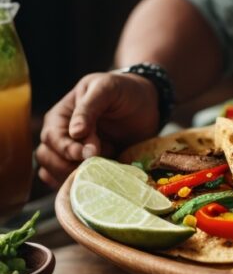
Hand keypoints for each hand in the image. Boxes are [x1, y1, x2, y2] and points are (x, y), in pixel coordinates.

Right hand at [36, 72, 159, 187]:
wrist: (144, 104)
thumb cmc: (123, 91)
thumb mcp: (106, 89)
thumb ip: (89, 108)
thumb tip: (74, 132)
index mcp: (60, 116)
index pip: (51, 137)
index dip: (66, 148)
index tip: (89, 153)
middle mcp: (60, 136)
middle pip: (47, 158)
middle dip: (70, 164)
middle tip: (98, 161)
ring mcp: (70, 153)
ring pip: (53, 172)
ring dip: (74, 174)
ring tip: (102, 164)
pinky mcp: (82, 166)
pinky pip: (66, 182)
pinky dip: (77, 184)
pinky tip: (97, 177)